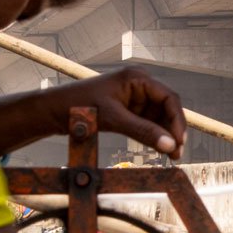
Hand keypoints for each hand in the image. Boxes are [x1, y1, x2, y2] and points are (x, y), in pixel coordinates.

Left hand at [49, 68, 185, 159]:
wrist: (54, 111)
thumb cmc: (80, 107)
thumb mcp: (114, 119)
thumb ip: (143, 132)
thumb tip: (170, 145)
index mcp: (137, 78)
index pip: (169, 98)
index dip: (177, 120)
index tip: (179, 141)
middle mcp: (139, 85)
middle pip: (166, 108)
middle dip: (172, 130)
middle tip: (177, 153)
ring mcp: (133, 97)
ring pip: (158, 117)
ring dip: (164, 135)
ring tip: (170, 155)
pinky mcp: (127, 109)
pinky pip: (147, 122)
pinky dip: (153, 135)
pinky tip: (157, 148)